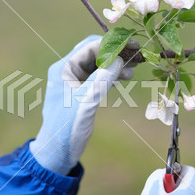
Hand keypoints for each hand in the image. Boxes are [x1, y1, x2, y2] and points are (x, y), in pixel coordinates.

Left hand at [29, 35, 134, 174]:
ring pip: (99, 64)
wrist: (57, 152)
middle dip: (116, 52)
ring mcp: (75, 81)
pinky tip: (125, 77)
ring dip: (116, 64)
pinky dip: (112, 75)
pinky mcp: (82, 92)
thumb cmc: (66, 128)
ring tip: (133, 69)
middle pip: (95, 52)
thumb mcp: (85, 102)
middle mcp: (68, 71)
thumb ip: (101, 80)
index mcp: (63, 68)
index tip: (133, 44)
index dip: (113, 43)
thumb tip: (119, 59)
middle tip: (137, 54)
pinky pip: (99, 76)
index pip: (90, 46)